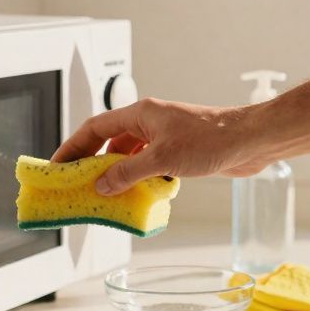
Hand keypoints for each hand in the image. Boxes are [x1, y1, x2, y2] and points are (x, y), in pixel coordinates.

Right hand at [52, 98, 271, 194]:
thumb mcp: (163, 159)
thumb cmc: (212, 139)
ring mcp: (166, 137)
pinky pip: (150, 166)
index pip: (95, 127)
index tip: (59, 165)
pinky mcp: (180, 152)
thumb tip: (102, 185)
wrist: (250, 142)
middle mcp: (151, 122)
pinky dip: (142, 180)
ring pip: (131, 156)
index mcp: (141, 114)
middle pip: (110, 142)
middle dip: (94, 164)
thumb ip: (129, 173)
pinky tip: (142, 196)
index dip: (73, 146)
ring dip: (120, 175)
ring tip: (107, 196)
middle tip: (79, 185)